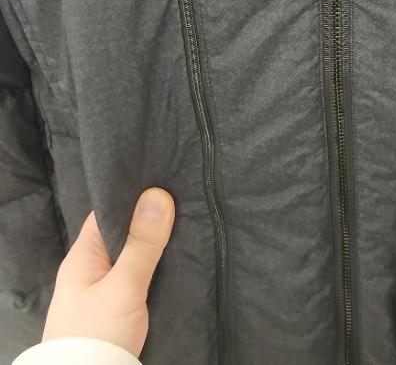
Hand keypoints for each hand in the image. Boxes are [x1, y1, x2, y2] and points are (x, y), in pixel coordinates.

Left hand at [42, 187, 174, 357]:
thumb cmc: (99, 333)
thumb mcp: (123, 286)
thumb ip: (142, 244)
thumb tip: (158, 194)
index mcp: (83, 256)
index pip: (108, 213)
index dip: (135, 196)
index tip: (167, 182)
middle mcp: (93, 269)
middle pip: (126, 234)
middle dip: (153, 221)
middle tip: (188, 201)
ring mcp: (106, 290)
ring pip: (136, 257)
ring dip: (159, 247)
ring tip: (191, 225)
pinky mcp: (121, 308)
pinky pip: (143, 277)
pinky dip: (160, 268)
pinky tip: (181, 261)